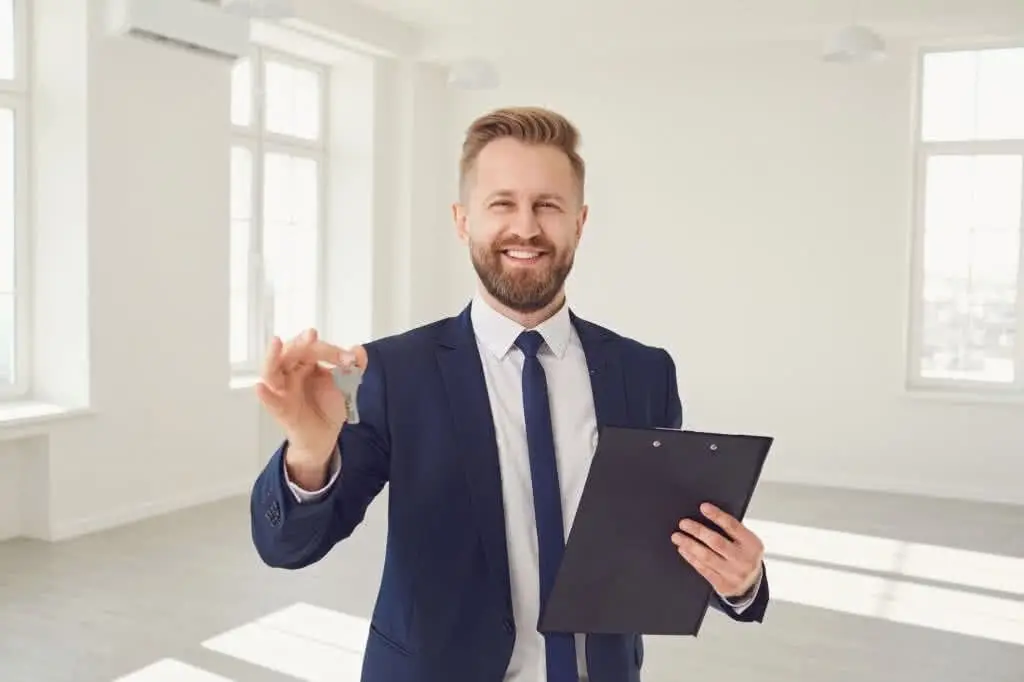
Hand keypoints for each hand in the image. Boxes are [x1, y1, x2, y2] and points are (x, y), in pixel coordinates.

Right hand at [256, 328, 364, 464]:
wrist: (325, 435)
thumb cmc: (328, 407)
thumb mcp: (346, 385)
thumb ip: (354, 368)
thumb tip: (359, 350)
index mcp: (305, 363)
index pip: (312, 349)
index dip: (330, 351)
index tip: (349, 359)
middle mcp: (291, 373)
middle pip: (290, 353)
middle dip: (300, 343)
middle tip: (311, 335)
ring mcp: (283, 391)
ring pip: (271, 371)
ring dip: (272, 356)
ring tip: (276, 343)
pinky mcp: (282, 410)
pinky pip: (270, 402)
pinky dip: (265, 395)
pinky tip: (260, 388)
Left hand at [671, 503, 763, 598]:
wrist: (750, 585)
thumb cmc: (745, 557)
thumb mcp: (747, 542)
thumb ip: (732, 531)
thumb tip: (707, 514)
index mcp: (752, 545)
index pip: (733, 526)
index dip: (717, 515)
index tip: (703, 507)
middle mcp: (744, 560)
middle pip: (716, 542)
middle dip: (697, 531)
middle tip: (684, 523)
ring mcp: (733, 574)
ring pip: (706, 556)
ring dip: (689, 544)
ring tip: (677, 536)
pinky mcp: (723, 585)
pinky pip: (703, 569)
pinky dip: (691, 558)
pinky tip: (683, 550)